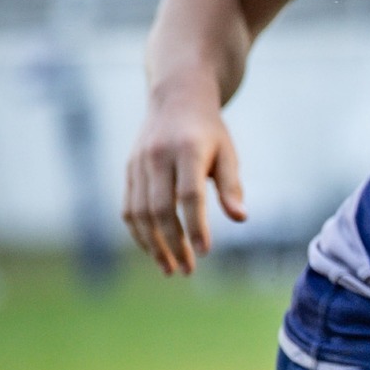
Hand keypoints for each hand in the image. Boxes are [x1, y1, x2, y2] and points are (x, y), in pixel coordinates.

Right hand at [123, 83, 245, 274]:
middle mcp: (157, 157)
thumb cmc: (209, 132)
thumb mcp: (228, 153)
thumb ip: (232, 186)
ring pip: (139, 212)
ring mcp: (138, 163)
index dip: (196, 226)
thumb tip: (240, 218)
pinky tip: (154, 251)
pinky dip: (139, 233)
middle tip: (188, 271)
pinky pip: (128, 208)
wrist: (175, 98)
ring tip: (170, 269)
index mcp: (187, 150)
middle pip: (160, 208)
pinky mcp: (128, 170)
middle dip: (173, 244)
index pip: (189, 195)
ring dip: (153, 245)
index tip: (205, 252)